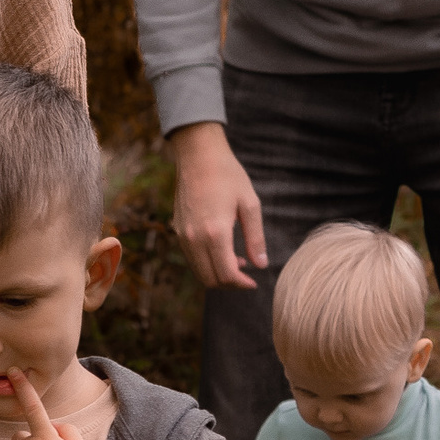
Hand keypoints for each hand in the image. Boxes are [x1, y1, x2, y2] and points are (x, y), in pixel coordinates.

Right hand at [170, 121, 265, 290]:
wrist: (198, 155)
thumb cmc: (228, 175)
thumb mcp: (250, 204)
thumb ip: (256, 238)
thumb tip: (261, 265)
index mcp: (216, 232)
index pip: (226, 274)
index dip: (241, 284)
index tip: (254, 282)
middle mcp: (195, 238)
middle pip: (210, 279)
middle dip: (230, 284)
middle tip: (246, 276)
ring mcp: (183, 235)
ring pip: (199, 271)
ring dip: (217, 274)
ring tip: (237, 262)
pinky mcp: (178, 230)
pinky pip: (191, 258)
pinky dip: (206, 263)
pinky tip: (221, 250)